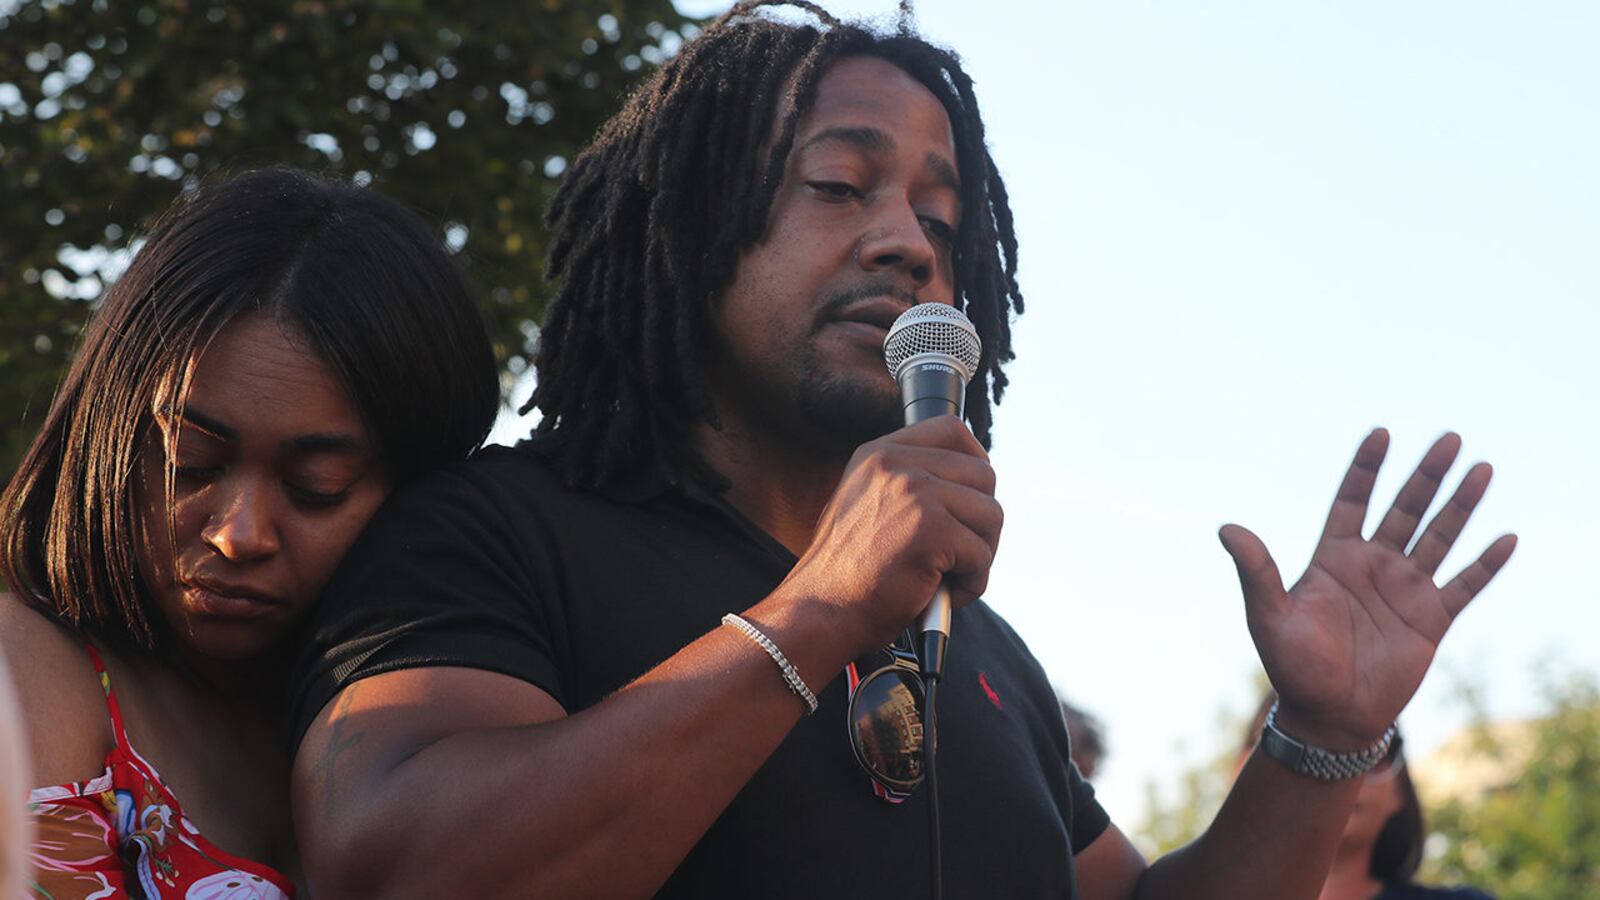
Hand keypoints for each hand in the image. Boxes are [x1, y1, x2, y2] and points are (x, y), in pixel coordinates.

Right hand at [780, 415, 1001, 655]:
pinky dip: (972, 583)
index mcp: (878, 455)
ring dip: (980, 554)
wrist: (820, 612)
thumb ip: (906, 485)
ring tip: (948, 576)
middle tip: (959, 553)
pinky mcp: (932, 531)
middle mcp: (896, 465)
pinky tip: (942, 594)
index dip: (975, 459)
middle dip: (981, 520)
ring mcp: (915, 494)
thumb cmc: (845, 573)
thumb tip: (965, 483)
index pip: (950, 429)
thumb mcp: (865, 505)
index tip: (973, 492)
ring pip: (991, 515)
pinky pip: (982, 555)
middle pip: (983, 475)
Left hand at [1220, 429, 1515, 748]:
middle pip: (1405, 509)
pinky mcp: (1431, 620)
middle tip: (1450, 438)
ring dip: (1460, 505)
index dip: (1366, 469)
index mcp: (1333, 558)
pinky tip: (1506, 538)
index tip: (1381, 434)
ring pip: (1438, 537)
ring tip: (1481, 468)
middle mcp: (1372, 565)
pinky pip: (1464, 586)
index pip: (1352, 500)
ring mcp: (1405, 590)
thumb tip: (1225, 528)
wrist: (1328, 716)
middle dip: (1426, 475)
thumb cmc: (1292, 666)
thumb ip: (1256, 570)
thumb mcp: (1268, 615)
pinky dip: (1484, 564)